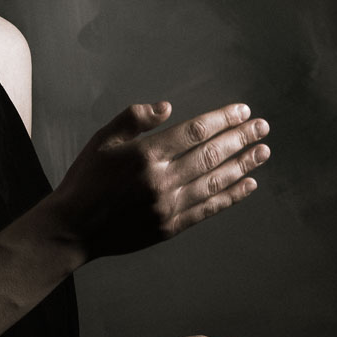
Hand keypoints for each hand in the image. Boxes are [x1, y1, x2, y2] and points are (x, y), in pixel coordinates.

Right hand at [48, 101, 269, 261]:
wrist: (73, 228)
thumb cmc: (85, 181)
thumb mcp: (102, 140)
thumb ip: (133, 118)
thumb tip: (167, 107)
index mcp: (144, 155)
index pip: (194, 132)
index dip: (222, 119)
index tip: (242, 111)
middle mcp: (160, 180)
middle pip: (211, 154)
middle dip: (240, 138)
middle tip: (262, 127)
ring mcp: (167, 206)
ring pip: (215, 181)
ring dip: (243, 165)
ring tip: (263, 151)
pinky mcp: (169, 227)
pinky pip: (208, 209)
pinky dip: (230, 196)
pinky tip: (248, 184)